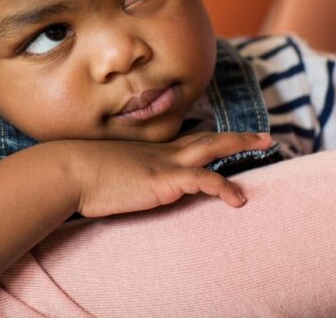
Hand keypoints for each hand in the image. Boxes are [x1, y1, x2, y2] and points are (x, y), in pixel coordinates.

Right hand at [60, 131, 272, 217]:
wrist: (69, 170)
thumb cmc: (78, 175)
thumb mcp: (102, 172)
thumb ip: (115, 176)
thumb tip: (110, 184)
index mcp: (148, 152)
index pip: (185, 142)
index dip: (207, 139)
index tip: (223, 138)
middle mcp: (161, 152)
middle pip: (207, 138)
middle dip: (237, 136)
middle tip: (262, 135)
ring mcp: (165, 163)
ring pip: (213, 147)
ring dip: (240, 143)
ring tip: (266, 144)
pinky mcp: (166, 180)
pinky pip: (205, 180)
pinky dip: (225, 187)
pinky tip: (239, 199)